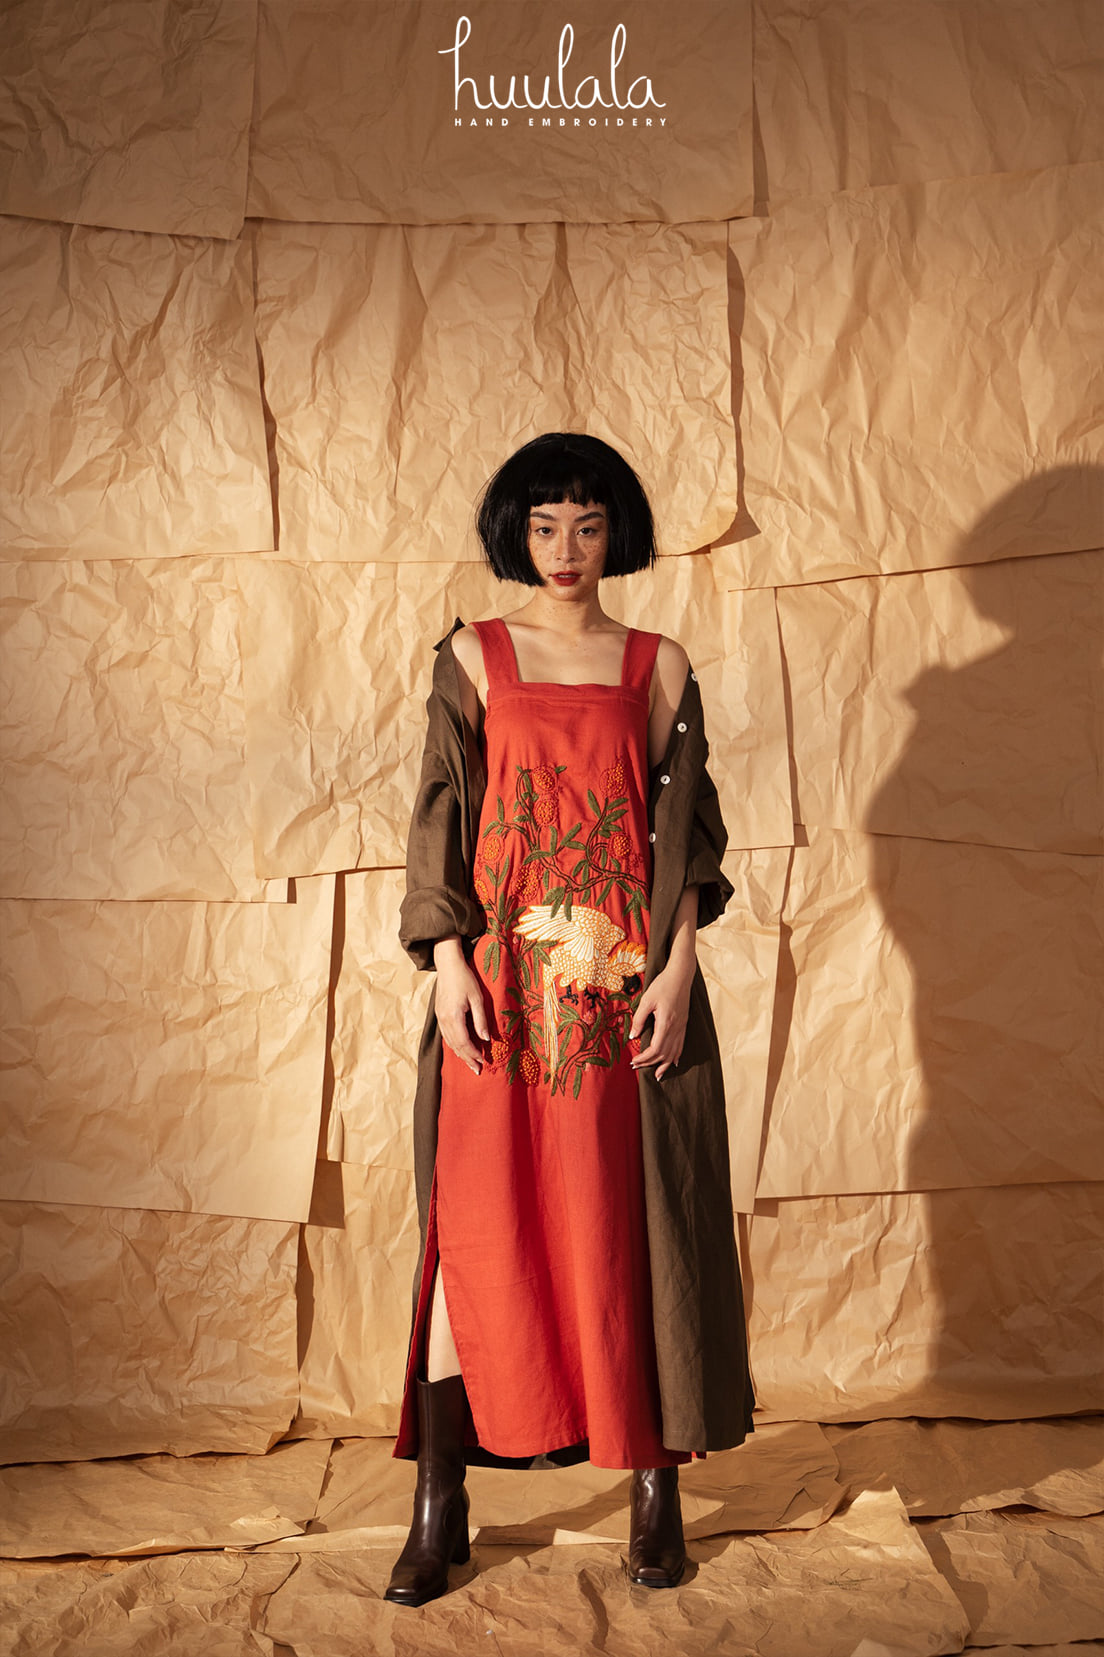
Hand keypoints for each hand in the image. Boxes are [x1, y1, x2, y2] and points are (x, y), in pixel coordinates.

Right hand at [434, 938, 488, 1075]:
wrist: (447, 964)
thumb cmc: (465, 978)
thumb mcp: (477, 998)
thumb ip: (481, 1020)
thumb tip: (486, 1039)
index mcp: (453, 1016)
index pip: (464, 1042)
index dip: (473, 1054)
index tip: (483, 1062)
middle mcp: (444, 1020)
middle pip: (455, 1045)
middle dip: (467, 1058)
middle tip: (477, 1070)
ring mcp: (439, 1017)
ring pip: (449, 1041)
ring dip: (459, 1053)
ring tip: (470, 1063)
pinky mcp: (439, 1014)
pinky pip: (446, 1035)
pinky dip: (453, 1044)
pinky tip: (460, 1048)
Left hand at [629, 962, 692, 1081]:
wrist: (681, 975)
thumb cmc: (662, 985)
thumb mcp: (646, 1000)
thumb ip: (639, 1019)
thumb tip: (632, 1036)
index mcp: (666, 1024)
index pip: (655, 1049)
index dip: (644, 1058)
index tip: (634, 1061)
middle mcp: (676, 1028)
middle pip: (664, 1054)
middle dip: (650, 1063)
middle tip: (638, 1067)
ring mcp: (682, 1027)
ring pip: (674, 1052)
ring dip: (665, 1064)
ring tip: (657, 1074)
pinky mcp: (684, 1024)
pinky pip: (681, 1045)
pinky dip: (676, 1056)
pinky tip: (674, 1062)